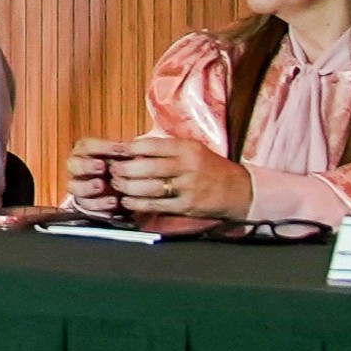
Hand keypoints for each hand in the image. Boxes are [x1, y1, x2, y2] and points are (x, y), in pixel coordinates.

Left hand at [73, 132, 252, 219]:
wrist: (237, 190)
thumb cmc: (209, 168)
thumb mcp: (193, 150)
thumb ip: (167, 149)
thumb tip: (135, 147)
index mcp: (187, 148)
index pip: (152, 145)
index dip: (130, 148)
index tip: (116, 151)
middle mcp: (187, 166)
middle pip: (147, 167)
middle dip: (124, 169)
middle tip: (112, 170)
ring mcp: (187, 187)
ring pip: (149, 187)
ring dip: (128, 187)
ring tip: (117, 185)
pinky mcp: (187, 205)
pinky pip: (157, 205)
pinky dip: (138, 204)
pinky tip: (127, 202)